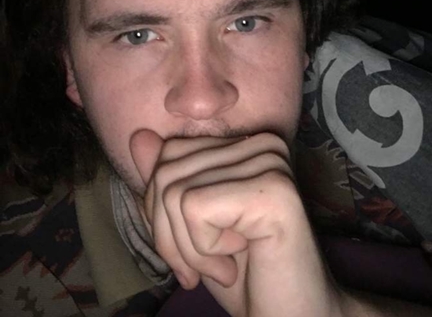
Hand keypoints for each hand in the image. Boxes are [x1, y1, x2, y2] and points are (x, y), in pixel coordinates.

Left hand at [130, 130, 342, 316]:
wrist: (289, 316)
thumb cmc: (241, 272)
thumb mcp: (190, 224)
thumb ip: (166, 178)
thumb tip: (139, 136)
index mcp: (246, 144)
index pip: (170, 153)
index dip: (162, 210)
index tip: (188, 248)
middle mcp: (262, 144)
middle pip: (167, 173)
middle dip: (169, 235)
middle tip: (202, 268)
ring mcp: (270, 163)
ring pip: (175, 193)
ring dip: (188, 249)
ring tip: (222, 267)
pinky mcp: (273, 190)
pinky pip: (195, 209)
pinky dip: (203, 250)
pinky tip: (234, 263)